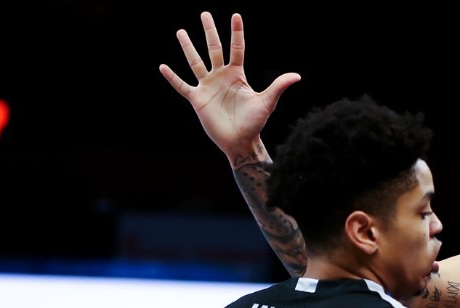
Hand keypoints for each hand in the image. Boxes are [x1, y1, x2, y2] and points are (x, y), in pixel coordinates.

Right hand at [158, 12, 300, 163]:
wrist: (241, 141)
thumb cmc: (255, 122)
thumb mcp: (267, 102)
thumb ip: (278, 87)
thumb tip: (297, 76)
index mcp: (237, 74)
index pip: (237, 48)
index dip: (236, 32)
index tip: (235, 15)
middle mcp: (221, 76)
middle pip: (214, 49)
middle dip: (209, 32)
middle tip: (205, 14)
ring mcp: (208, 86)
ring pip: (195, 62)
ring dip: (188, 48)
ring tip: (181, 32)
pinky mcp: (197, 99)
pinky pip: (182, 86)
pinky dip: (172, 78)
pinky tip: (162, 67)